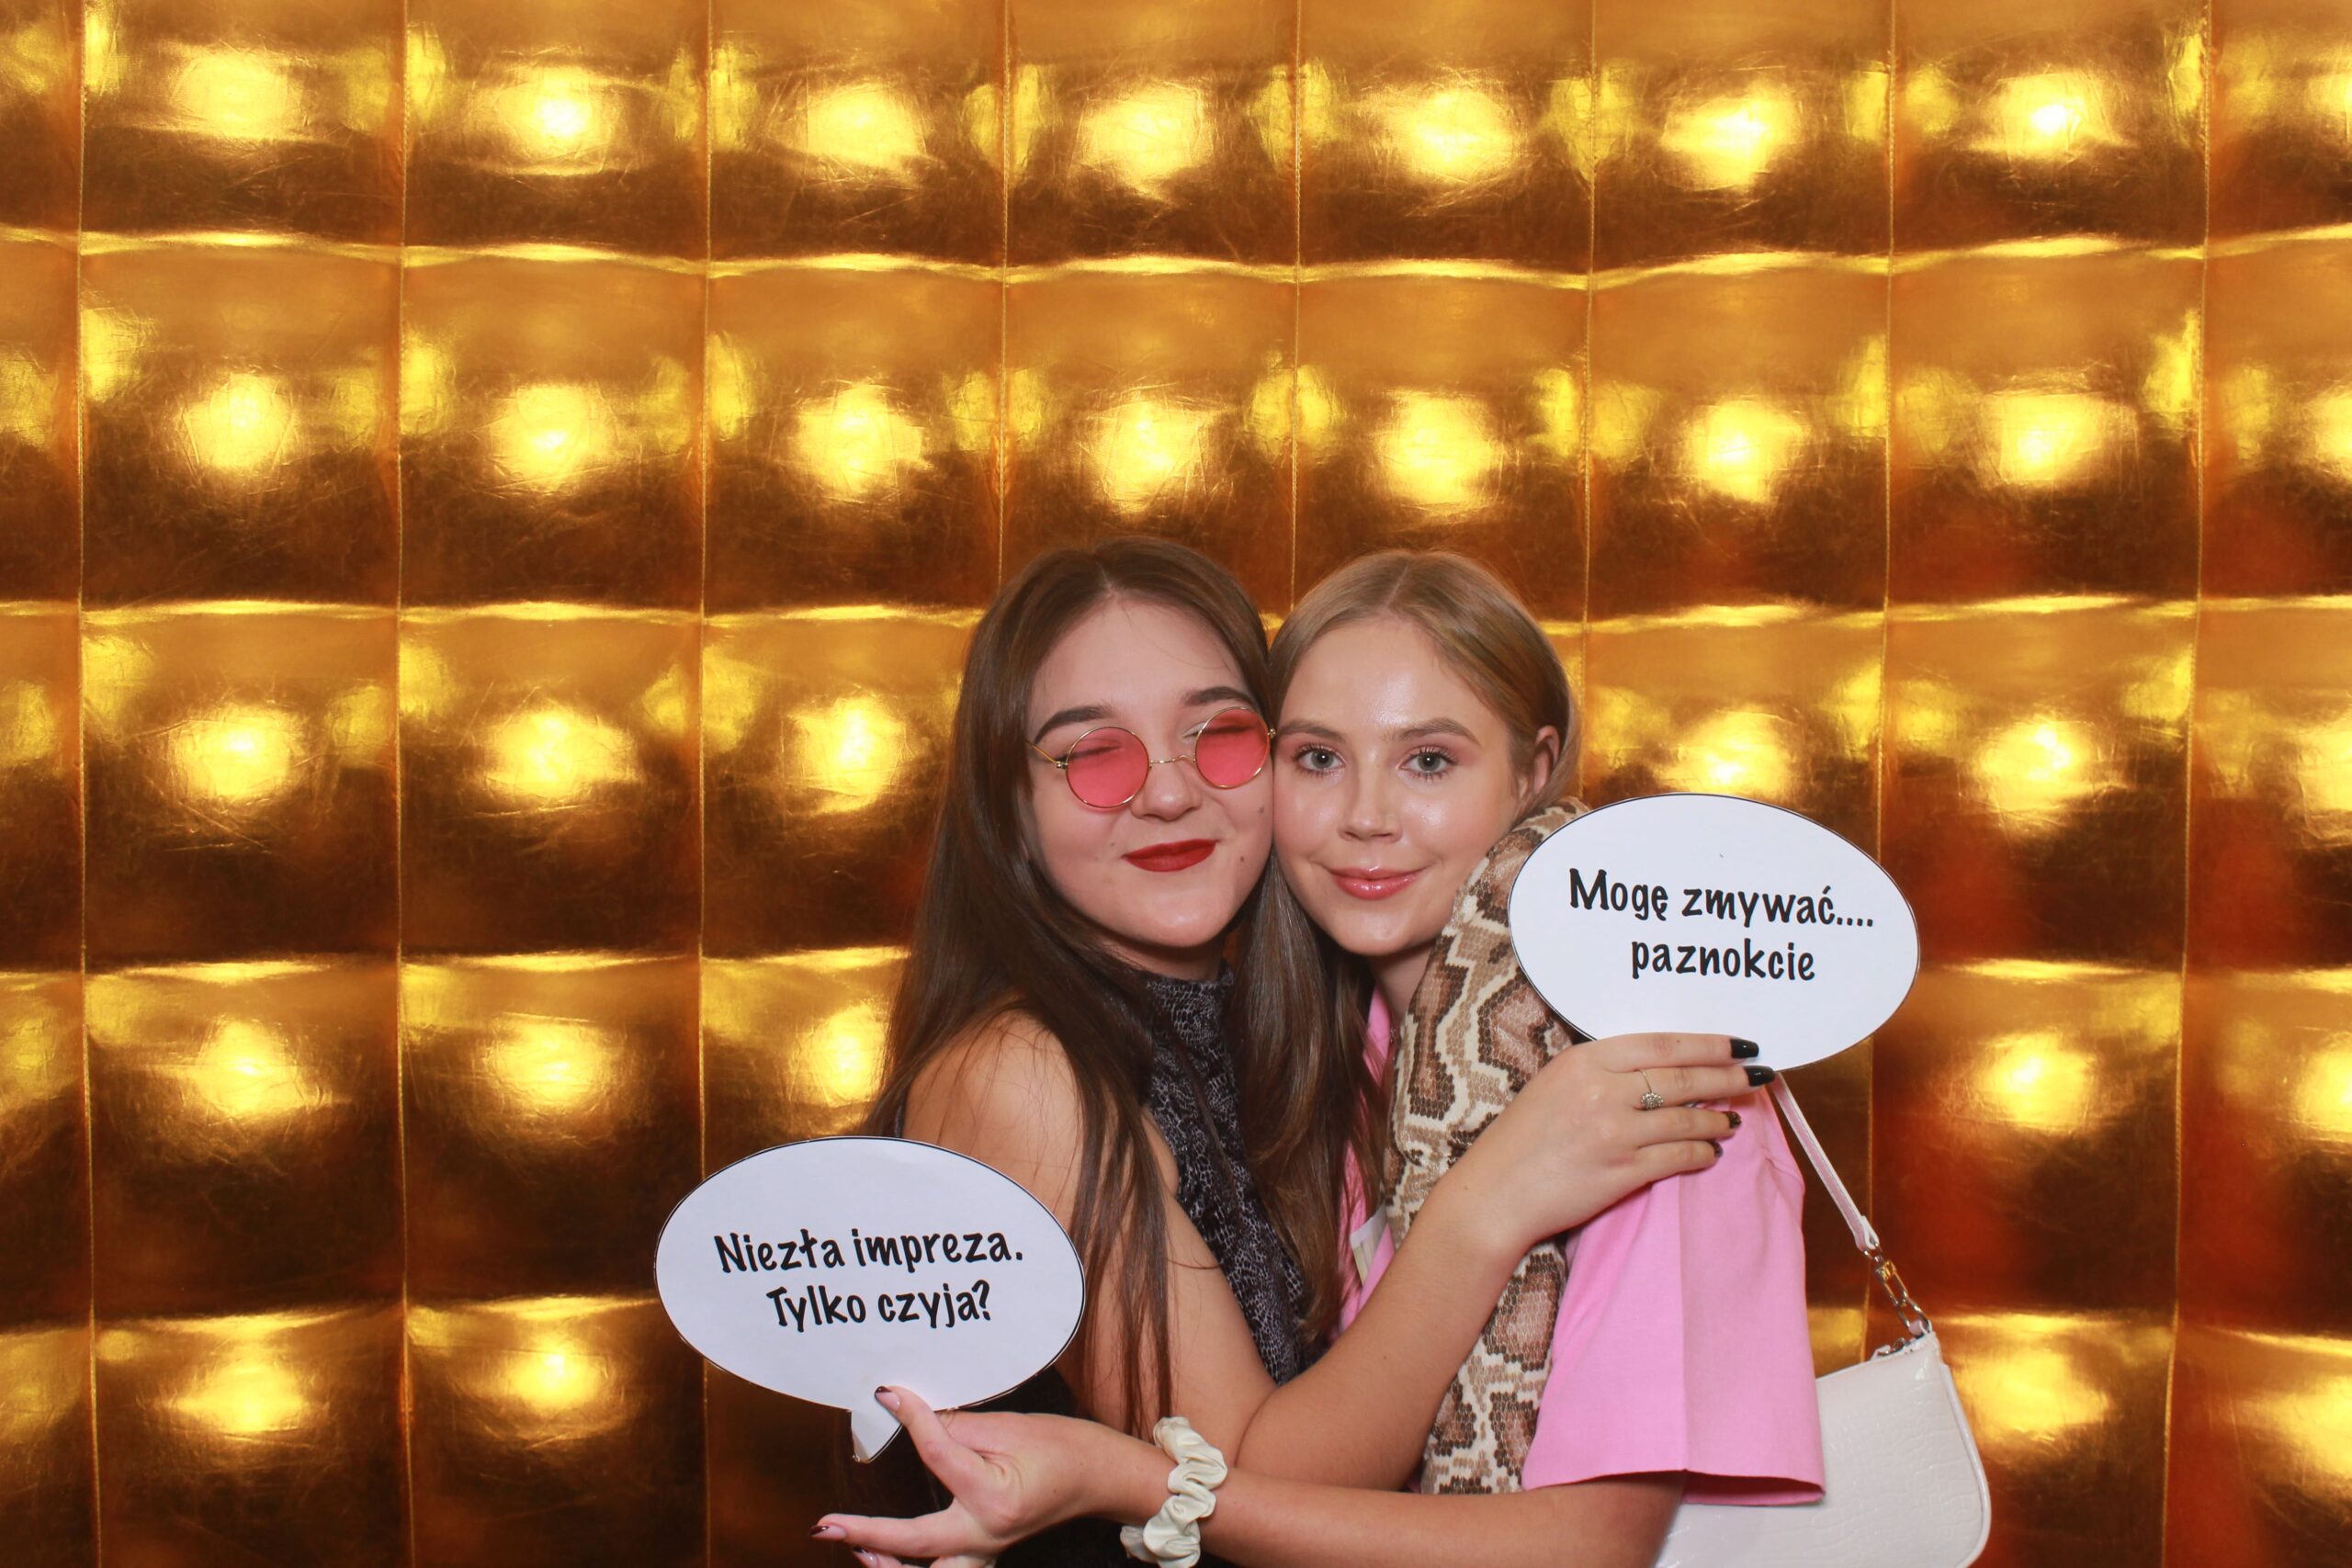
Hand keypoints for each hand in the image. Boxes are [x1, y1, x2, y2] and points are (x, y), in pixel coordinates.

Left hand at [813, 1387, 1159, 1565]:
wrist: (1100, 1476)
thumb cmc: (1064, 1448)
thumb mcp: (1011, 1426)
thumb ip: (957, 1427)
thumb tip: (913, 1418)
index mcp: (994, 1499)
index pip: (938, 1455)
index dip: (911, 1420)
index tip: (887, 1395)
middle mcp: (985, 1535)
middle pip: (915, 1544)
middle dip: (866, 1534)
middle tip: (825, 1524)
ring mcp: (985, 1550)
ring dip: (887, 1562)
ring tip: (852, 1542)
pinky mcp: (984, 1551)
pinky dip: (911, 1564)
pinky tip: (887, 1553)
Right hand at [1440, 1032, 1765, 1251]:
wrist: (1496, 1193)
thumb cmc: (1521, 1137)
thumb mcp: (1555, 1082)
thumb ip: (1602, 1069)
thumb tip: (1660, 1066)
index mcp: (1585, 1060)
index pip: (1663, 1044)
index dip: (1709, 1044)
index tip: (1739, 1044)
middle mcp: (1603, 1091)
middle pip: (1683, 1078)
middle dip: (1728, 1077)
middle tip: (1759, 1076)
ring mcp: (1615, 1133)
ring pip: (1687, 1120)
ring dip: (1719, 1118)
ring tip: (1736, 1117)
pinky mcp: (1622, 1172)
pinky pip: (1678, 1158)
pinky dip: (1702, 1153)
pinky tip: (1713, 1151)